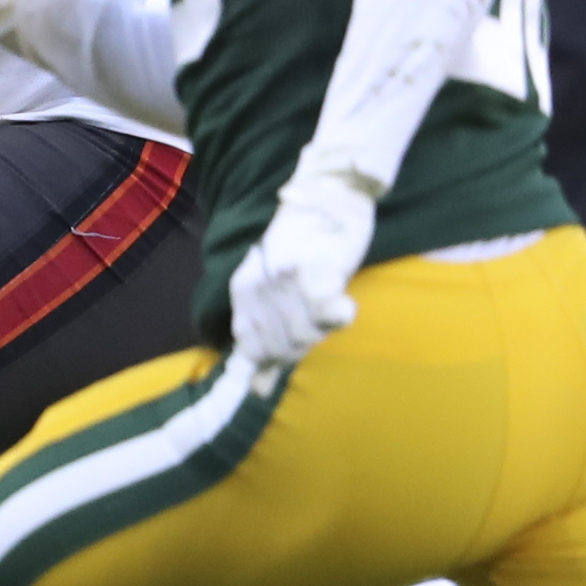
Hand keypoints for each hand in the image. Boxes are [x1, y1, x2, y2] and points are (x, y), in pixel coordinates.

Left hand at [226, 169, 377, 367]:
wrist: (328, 194)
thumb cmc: (304, 244)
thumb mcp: (271, 287)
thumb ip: (262, 336)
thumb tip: (257, 390)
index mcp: (242, 287)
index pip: (251, 348)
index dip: (274, 358)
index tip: (293, 346)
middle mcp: (259, 284)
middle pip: (279, 346)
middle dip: (299, 347)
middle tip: (318, 322)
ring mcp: (286, 280)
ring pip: (304, 335)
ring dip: (321, 330)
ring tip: (330, 308)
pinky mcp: (318, 272)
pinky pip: (326, 313)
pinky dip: (336, 316)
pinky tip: (343, 308)